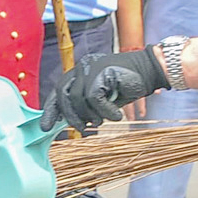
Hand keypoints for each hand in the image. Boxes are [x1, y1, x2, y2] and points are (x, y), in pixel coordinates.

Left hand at [38, 47, 168, 131]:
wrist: (149, 72)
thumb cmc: (126, 87)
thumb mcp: (102, 100)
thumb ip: (85, 107)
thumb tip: (69, 123)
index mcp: (79, 73)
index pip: (59, 91)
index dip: (51, 109)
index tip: (47, 126)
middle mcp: (81, 68)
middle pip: (64, 94)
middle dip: (70, 116)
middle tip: (80, 129)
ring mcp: (90, 67)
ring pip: (78, 98)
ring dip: (90, 115)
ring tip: (101, 121)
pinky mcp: (101, 71)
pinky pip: (94, 98)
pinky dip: (105, 111)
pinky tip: (116, 114)